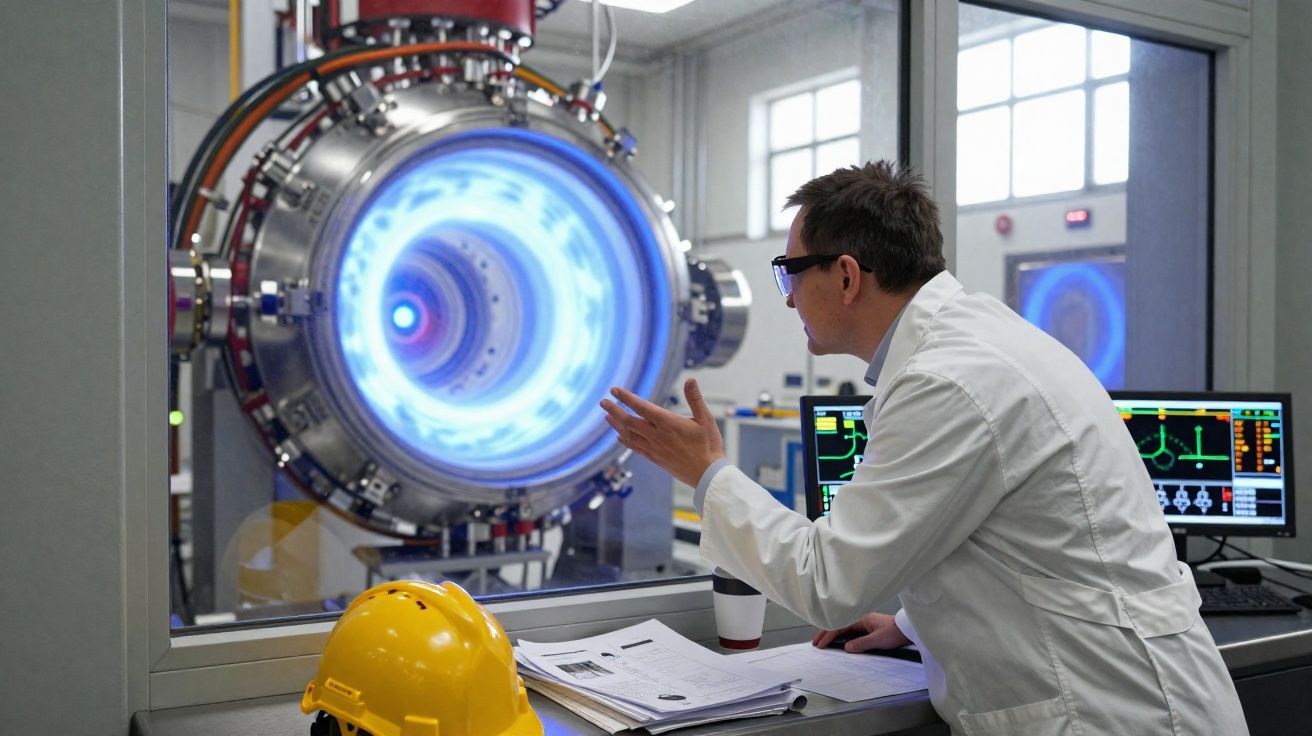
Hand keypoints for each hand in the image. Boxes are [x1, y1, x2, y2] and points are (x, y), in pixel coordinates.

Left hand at [599, 378, 724, 487]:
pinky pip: (635, 448)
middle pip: (629, 421)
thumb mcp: (706, 419)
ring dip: (616, 425)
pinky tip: (619, 437)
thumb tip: (691, 379)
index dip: (626, 398)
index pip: (642, 407)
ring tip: (606, 416)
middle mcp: (657, 435)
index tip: (614, 390)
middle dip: (614, 410)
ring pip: (629, 435)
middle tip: (602, 402)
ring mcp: (654, 448)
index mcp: (668, 423)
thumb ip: (695, 399)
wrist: (707, 475)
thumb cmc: (709, 445)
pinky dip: (625, 441)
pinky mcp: (655, 458)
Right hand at [811, 612, 910, 652]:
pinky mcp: (867, 628)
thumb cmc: (895, 632)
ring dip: (831, 634)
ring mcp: (863, 623)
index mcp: (860, 618)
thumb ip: (861, 644)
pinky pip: (849, 631)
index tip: (820, 644)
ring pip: (842, 627)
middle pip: (838, 625)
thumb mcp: (878, 640)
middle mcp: (860, 618)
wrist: (908, 630)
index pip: (838, 626)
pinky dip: (840, 636)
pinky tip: (837, 641)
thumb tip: (846, 648)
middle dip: (825, 633)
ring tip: (822, 642)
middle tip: (815, 643)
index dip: (828, 635)